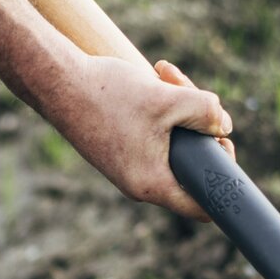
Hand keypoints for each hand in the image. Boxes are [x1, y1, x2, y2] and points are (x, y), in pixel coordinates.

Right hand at [45, 56, 235, 220]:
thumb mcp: (167, 99)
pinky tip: (156, 76)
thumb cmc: (108, 95)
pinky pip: (155, 134)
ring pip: (173, 142)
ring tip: (166, 72)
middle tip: (193, 94)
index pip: (202, 206)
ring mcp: (129, 166)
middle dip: (200, 126)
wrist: (55, 82)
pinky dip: (161, 108)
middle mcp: (140, 183)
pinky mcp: (120, 148)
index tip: (222, 145)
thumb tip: (224, 126)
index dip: (222, 179)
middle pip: (190, 164)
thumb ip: (206, 112)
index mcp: (152, 184)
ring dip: (180, 106)